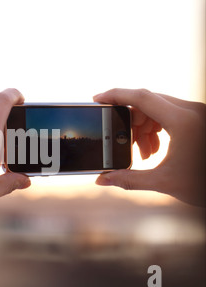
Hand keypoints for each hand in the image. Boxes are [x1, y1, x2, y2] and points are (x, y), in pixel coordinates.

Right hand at [94, 88, 205, 206]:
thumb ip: (129, 179)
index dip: (116, 95)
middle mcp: (191, 111)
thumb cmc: (205, 184)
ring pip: (157, 108)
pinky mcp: (197, 118)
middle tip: (124, 143)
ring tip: (144, 153)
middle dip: (130, 121)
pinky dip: (155, 128)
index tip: (98, 99)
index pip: (142, 97)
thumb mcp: (164, 182)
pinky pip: (168, 114)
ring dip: (143, 127)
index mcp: (184, 121)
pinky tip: (154, 149)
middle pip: (147, 103)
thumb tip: (102, 180)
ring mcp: (196, 113)